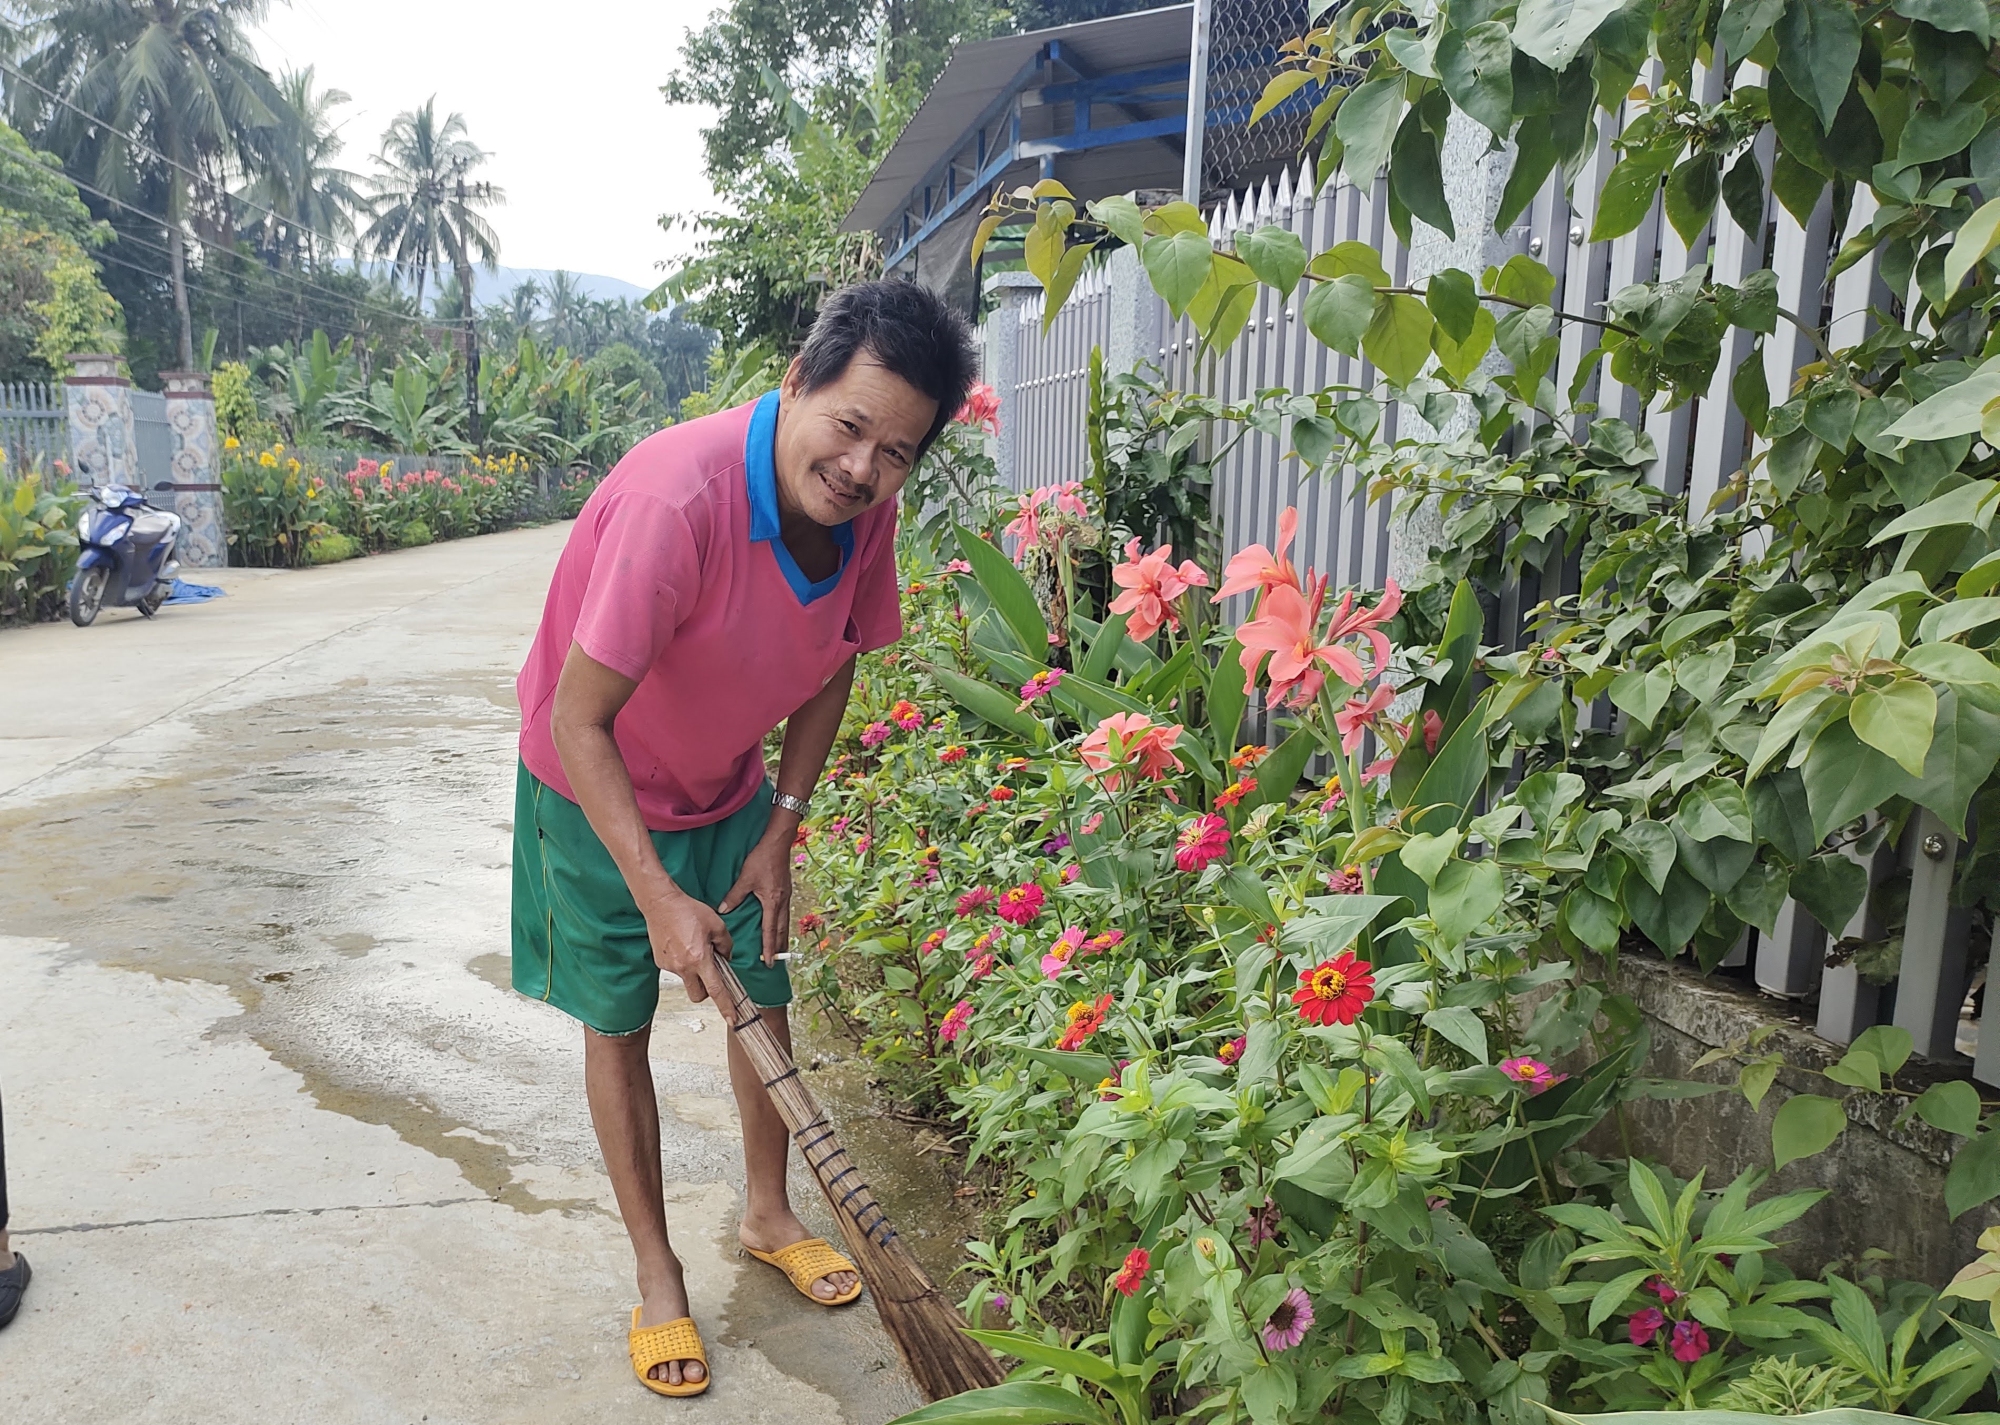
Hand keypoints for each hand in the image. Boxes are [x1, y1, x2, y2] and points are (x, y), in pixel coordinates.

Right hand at [642, 888, 733, 1002]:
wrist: (661, 904)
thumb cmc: (689, 911)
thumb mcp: (717, 925)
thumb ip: (727, 945)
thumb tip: (726, 958)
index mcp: (700, 959)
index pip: (716, 990)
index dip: (726, 1006)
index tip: (732, 1019)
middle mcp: (684, 967)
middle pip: (698, 995)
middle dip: (707, 991)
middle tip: (711, 974)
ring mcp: (670, 967)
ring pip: (687, 980)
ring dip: (694, 972)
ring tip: (694, 947)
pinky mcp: (660, 963)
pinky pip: (677, 969)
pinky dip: (683, 962)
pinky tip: (682, 944)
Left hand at [719, 828, 793, 968]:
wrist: (778, 843)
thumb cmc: (762, 859)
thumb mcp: (746, 878)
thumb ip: (734, 896)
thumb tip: (723, 910)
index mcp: (772, 902)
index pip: (770, 930)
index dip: (769, 947)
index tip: (768, 961)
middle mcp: (782, 903)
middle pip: (781, 931)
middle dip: (779, 948)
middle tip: (775, 962)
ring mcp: (786, 897)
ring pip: (785, 923)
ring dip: (782, 938)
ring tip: (779, 950)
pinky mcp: (786, 892)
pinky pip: (784, 914)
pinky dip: (781, 925)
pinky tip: (778, 927)